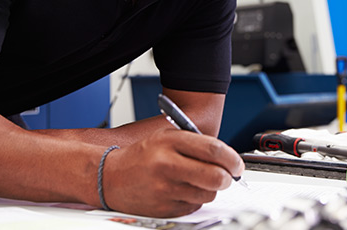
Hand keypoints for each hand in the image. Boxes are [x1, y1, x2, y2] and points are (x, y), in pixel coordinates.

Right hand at [101, 128, 244, 216]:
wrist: (110, 177)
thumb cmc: (144, 156)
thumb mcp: (167, 137)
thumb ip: (197, 144)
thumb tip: (228, 158)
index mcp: (170, 142)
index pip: (213, 150)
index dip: (232, 158)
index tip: (236, 163)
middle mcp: (167, 165)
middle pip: (216, 176)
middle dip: (228, 177)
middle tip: (227, 175)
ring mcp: (165, 189)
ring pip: (208, 193)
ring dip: (210, 188)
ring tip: (196, 180)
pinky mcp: (164, 208)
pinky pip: (195, 206)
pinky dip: (195, 198)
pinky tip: (182, 190)